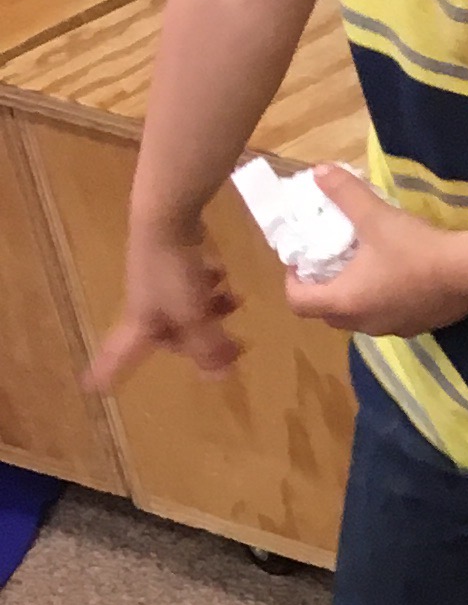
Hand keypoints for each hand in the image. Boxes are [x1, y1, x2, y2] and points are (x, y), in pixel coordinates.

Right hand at [92, 213, 239, 387]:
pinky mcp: (170, 260)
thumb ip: (207, 347)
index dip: (106, 372)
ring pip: (187, 309)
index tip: (91, 388)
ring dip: (214, 310)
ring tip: (237, 300)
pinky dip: (209, 284)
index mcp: (141, 323)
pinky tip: (223, 274)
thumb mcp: (194, 316)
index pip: (119, 356)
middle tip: (239, 345)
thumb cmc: (172, 271)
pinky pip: (191, 283)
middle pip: (170, 336)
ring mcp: (156, 281)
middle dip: (202, 340)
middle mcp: (145, 305)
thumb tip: (218, 375)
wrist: (165, 216)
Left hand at [281, 165, 467, 336]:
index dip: (292, 282)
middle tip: (330, 264)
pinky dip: (383, 303)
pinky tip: (399, 279)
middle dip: (323, 291)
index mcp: (345, 301)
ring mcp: (393, 329)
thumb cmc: (413, 249)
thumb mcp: (374, 215)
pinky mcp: (419, 328)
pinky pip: (388, 319)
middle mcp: (364, 323)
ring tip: (365, 270)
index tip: (301, 262)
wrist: (467, 273)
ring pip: (360, 319)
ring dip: (354, 299)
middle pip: (328, 314)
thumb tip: (319, 172)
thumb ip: (343, 193)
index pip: (299, 302)